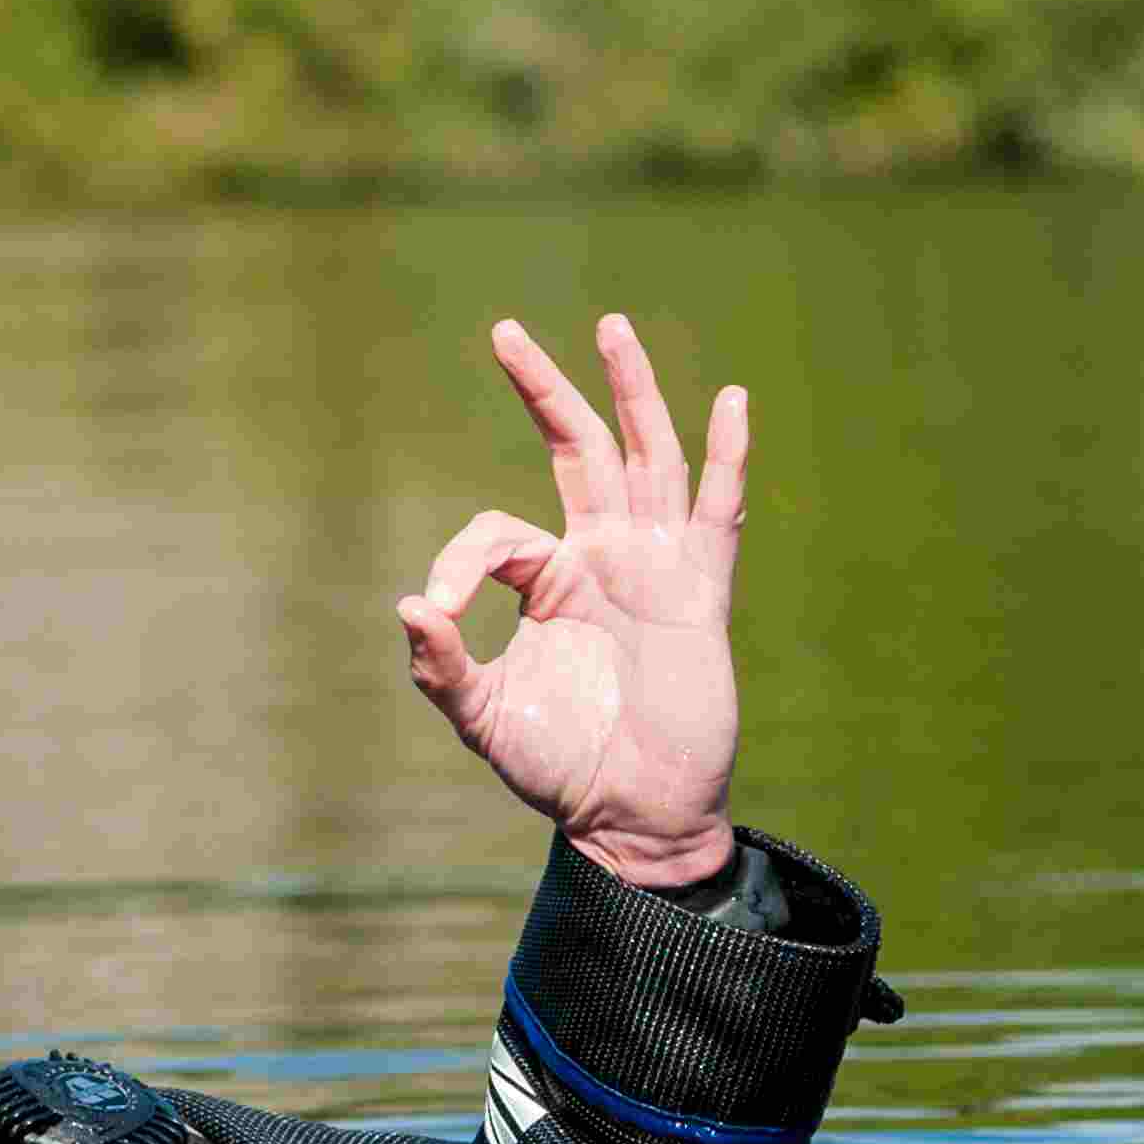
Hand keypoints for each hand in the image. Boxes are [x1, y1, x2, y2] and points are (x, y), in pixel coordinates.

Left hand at [401, 312, 746, 893]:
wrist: (634, 817)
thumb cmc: (561, 768)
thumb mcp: (483, 717)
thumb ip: (442, 665)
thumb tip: (413, 604)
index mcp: (550, 582)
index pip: (498, 533)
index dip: (460, 561)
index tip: (440, 616)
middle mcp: (603, 559)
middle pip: (577, 450)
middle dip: (546, 390)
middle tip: (505, 332)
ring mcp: (656, 569)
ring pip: (645, 458)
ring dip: (630, 393)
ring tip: (611, 327)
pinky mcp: (701, 595)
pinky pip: (717, 514)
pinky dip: (726, 458)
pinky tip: (731, 401)